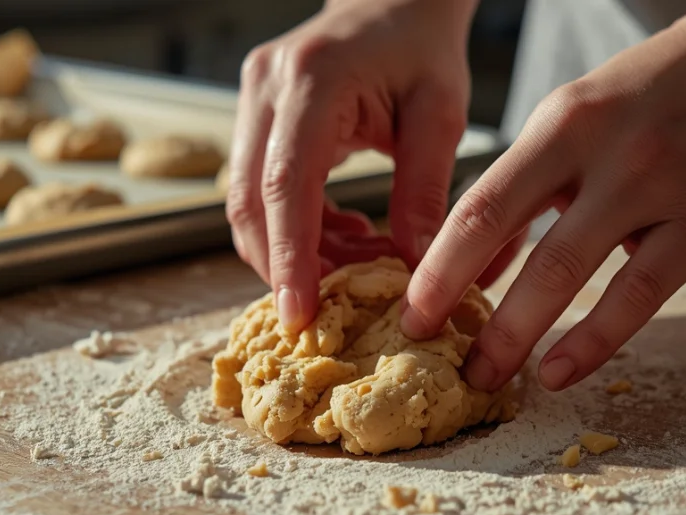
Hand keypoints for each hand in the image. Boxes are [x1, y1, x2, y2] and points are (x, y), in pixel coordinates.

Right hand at [226, 0, 476, 331]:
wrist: (393, 1)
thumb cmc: (421, 48)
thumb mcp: (439, 116)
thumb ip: (424, 192)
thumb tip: (414, 271)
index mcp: (312, 81)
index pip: (285, 185)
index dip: (289, 257)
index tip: (300, 313)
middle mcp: (266, 88)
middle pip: (248, 201)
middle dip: (281, 265)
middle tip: (327, 310)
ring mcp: (251, 99)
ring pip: (246, 201)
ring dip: (292, 249)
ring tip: (357, 264)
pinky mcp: (254, 115)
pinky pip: (260, 188)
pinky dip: (296, 226)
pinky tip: (346, 235)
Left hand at [401, 5, 685, 391]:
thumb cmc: (649, 95)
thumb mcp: (572, 119)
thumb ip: (525, 190)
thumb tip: (476, 268)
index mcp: (563, 122)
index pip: (484, 206)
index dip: (441, 268)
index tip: (413, 315)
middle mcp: (610, 152)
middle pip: (528, 249)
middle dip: (479, 317)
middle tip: (443, 362)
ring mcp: (665, 187)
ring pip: (578, 275)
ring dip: (525, 336)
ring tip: (491, 377)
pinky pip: (643, 295)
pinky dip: (595, 340)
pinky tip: (560, 370)